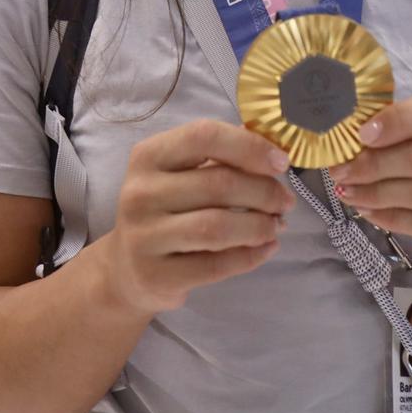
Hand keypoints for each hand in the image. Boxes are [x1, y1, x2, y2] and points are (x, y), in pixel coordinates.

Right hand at [102, 119, 293, 315]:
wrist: (126, 270)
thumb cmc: (164, 212)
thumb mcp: (178, 175)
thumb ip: (219, 157)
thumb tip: (272, 145)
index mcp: (148, 156)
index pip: (203, 136)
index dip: (249, 146)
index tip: (281, 162)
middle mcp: (140, 193)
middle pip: (219, 184)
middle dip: (264, 192)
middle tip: (285, 202)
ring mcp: (144, 236)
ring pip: (218, 226)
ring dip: (259, 226)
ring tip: (276, 226)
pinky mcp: (157, 276)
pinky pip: (216, 265)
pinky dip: (250, 256)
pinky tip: (266, 248)